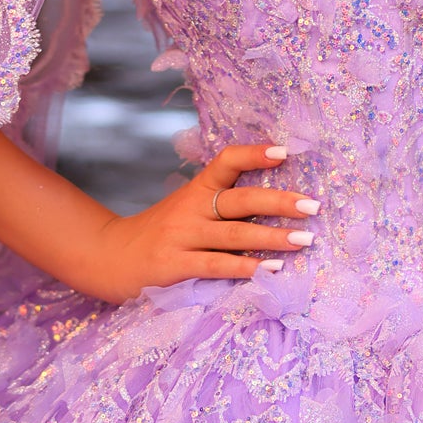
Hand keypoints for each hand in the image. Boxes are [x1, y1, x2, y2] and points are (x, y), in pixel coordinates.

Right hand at [88, 142, 320, 299]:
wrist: (109, 257)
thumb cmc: (161, 233)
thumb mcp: (186, 207)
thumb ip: (222, 203)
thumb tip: (277, 203)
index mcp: (196, 189)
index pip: (226, 162)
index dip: (254, 154)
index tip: (284, 152)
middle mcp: (190, 208)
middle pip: (240, 200)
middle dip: (279, 202)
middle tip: (313, 206)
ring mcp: (182, 237)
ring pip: (235, 235)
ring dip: (273, 238)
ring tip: (304, 239)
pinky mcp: (175, 267)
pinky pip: (216, 266)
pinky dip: (246, 268)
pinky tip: (271, 271)